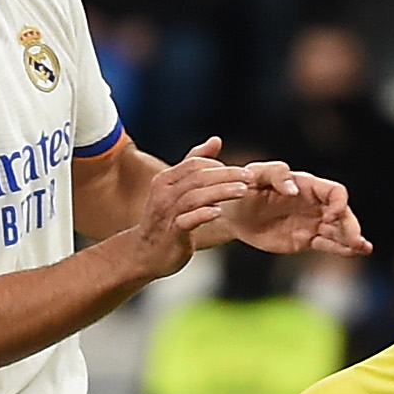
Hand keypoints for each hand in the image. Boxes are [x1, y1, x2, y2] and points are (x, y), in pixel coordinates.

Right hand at [134, 138, 253, 276]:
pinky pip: (187, 220)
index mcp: (165, 180)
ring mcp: (166, 213)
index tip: (240, 171)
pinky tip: (219, 212)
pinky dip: (203, 214)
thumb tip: (216, 140)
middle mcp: (163, 193)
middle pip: (197, 177)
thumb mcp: (177, 189)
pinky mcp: (171, 233)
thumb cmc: (166, 219)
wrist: (145, 254)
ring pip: (195, 197)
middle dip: (226, 175)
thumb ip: (195, 165)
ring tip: (242, 191)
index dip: (218, 164)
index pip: (194, 163)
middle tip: (249, 177)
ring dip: (221, 192)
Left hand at [193, 165, 372, 255]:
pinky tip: (353, 252)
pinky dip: (341, 249)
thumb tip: (294, 189)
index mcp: (307, 185)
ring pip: (338, 231)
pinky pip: (327, 244)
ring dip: (352, 238)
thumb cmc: (243, 187)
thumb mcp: (255, 175)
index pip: (334, 192)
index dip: (339, 202)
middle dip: (350, 226)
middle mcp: (314, 204)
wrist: (231, 212)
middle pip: (342, 213)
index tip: (332, 215)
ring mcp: (312, 222)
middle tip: (354, 239)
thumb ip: (276, 175)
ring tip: (363, 248)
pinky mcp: (305, 240)